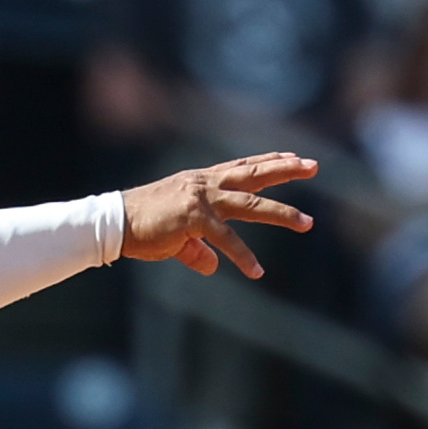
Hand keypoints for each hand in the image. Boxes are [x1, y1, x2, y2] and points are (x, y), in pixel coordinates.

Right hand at [118, 152, 316, 279]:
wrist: (113, 223)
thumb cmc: (142, 228)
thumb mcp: (176, 239)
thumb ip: (197, 250)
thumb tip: (212, 267)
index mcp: (201, 182)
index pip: (241, 167)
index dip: (268, 161)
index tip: (294, 156)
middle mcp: (205, 184)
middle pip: (253, 174)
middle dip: (285, 169)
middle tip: (314, 165)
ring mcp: (201, 198)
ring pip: (250, 204)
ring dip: (281, 213)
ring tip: (307, 223)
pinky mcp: (193, 218)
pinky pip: (226, 239)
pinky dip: (242, 256)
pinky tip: (256, 272)